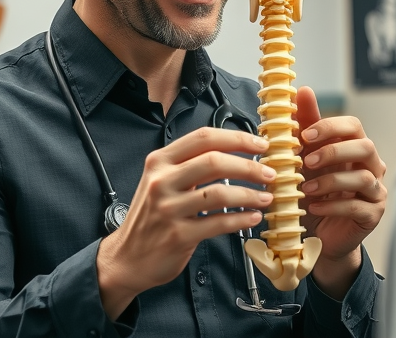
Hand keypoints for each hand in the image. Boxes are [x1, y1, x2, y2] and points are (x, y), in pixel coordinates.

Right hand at [95, 128, 274, 319]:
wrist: (127, 257)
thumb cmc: (152, 217)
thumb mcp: (162, 181)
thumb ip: (192, 165)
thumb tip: (237, 153)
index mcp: (160, 161)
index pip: (204, 138)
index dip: (237, 139)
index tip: (260, 145)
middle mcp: (161, 181)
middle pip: (214, 161)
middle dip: (249, 166)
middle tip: (269, 173)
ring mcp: (168, 209)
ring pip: (219, 193)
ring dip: (249, 194)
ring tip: (265, 197)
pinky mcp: (179, 235)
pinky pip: (219, 223)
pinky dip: (242, 220)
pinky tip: (253, 218)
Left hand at [296, 86, 386, 298]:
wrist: (320, 234)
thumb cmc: (316, 192)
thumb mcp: (305, 159)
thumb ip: (306, 126)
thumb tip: (303, 91)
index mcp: (355, 149)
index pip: (354, 126)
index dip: (331, 127)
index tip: (305, 134)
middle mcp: (371, 167)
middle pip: (366, 147)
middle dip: (334, 151)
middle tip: (307, 160)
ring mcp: (375, 192)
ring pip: (365, 178)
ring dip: (332, 181)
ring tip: (307, 189)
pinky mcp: (372, 215)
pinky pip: (358, 207)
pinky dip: (333, 206)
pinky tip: (314, 206)